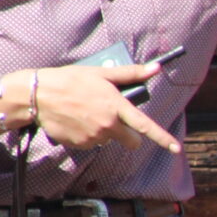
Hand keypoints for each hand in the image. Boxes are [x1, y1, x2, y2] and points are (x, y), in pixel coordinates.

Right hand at [32, 63, 181, 153]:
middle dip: (129, 135)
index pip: (145, 126)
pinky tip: (76, 121)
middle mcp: (108, 125)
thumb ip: (131, 74)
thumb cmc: (71, 80)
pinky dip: (88, 135)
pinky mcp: (81, 145)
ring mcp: (94, 137)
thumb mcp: (101, 74)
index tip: (177, 148)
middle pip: (131, 141)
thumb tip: (155, 68)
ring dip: (104, 131)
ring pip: (109, 140)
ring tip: (86, 113)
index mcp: (117, 106)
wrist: (39, 95)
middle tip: (114, 120)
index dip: (163, 139)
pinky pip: (92, 144)